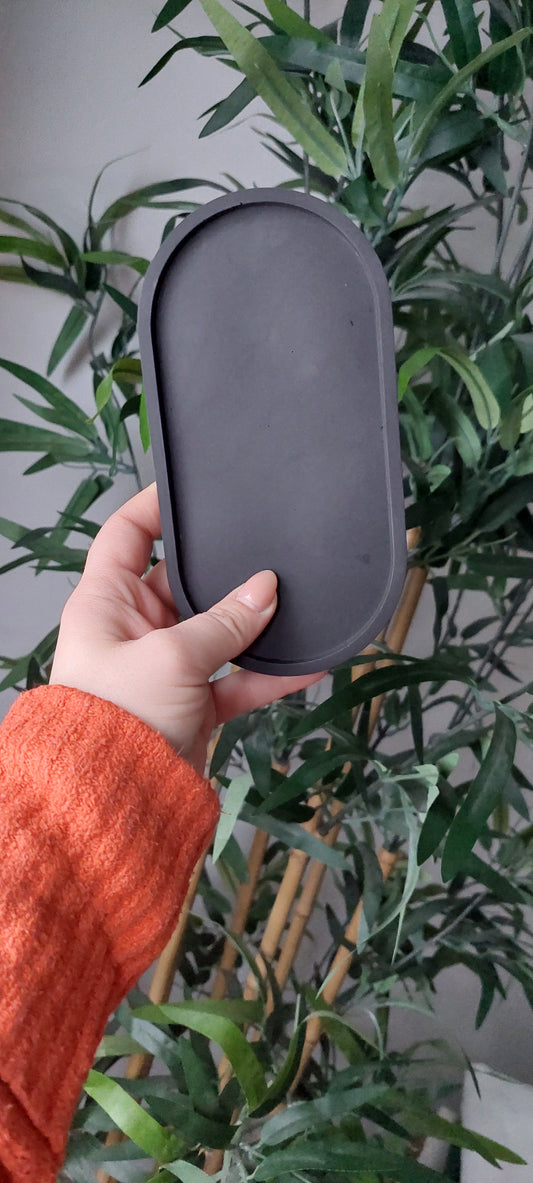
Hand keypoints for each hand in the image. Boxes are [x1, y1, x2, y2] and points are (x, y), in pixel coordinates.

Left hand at [50, 483, 323, 773]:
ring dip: (253, 625)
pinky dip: (268, 674)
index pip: (125, 536)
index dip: (153, 508)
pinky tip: (308, 664)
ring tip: (296, 604)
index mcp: (105, 603)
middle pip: (181, 582)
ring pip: (217, 632)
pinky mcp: (191, 704)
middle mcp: (132, 629)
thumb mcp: (172, 657)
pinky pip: (236, 679)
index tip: (192, 491)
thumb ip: (224, 622)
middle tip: (262, 549)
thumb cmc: (117, 719)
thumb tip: (267, 588)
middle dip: (222, 572)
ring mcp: (164, 667)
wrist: (118, 800)